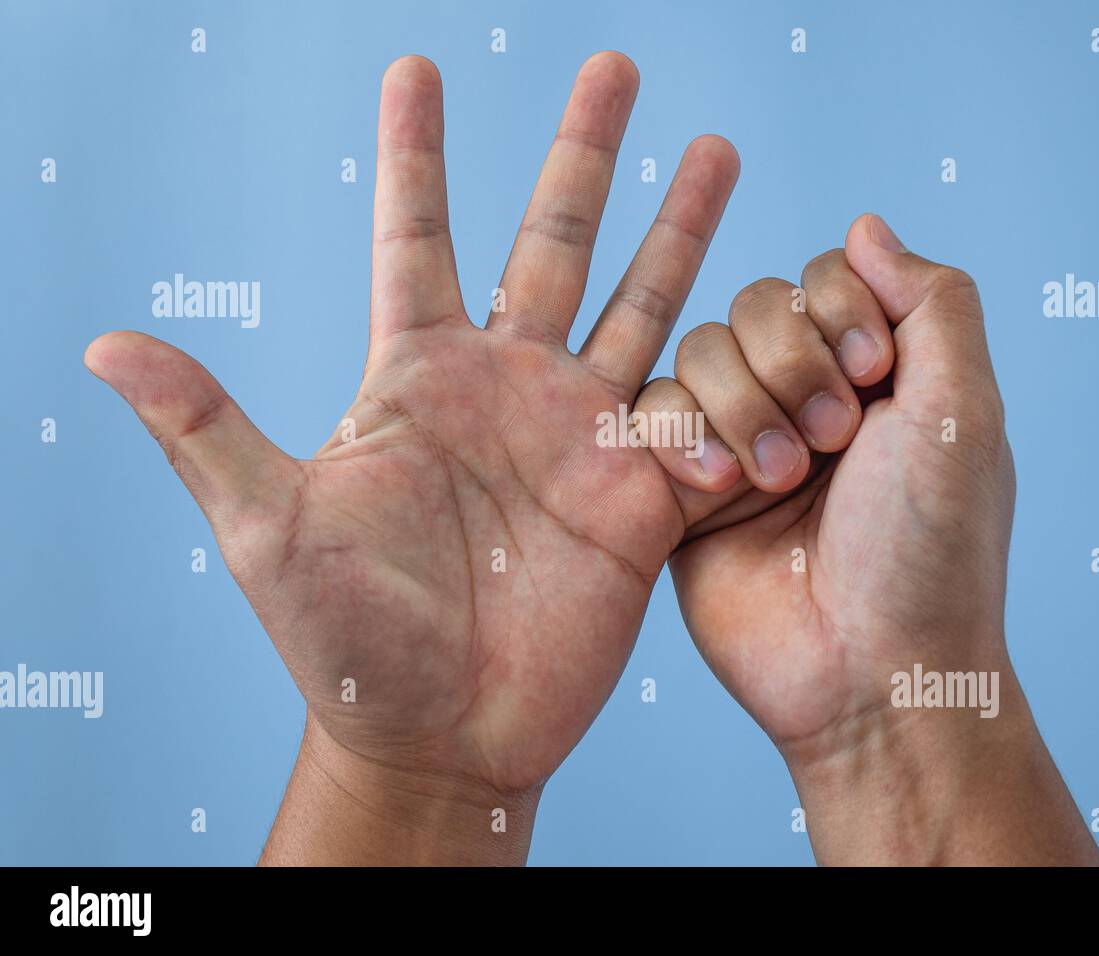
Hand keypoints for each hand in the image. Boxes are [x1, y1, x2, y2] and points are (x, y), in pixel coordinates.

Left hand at [84, 53, 738, 862]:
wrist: (442, 734)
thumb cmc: (344, 641)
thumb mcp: (266, 526)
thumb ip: (206, 428)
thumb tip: (101, 343)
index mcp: (419, 378)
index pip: (416, 238)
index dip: (416, 152)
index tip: (416, 66)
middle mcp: (508, 388)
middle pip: (553, 242)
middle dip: (583, 153)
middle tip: (615, 64)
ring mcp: (580, 435)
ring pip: (642, 303)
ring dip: (679, 227)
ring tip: (716, 149)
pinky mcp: (643, 492)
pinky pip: (699, 411)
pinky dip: (736, 371)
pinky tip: (778, 318)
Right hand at [639, 214, 1098, 863]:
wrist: (871, 675)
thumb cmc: (932, 552)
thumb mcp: (963, 412)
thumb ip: (932, 302)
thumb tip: (864, 224)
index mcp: (873, 377)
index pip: (822, 278)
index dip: (837, 313)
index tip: (874, 381)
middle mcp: (802, 399)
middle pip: (752, 304)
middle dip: (791, 366)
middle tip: (831, 443)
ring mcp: (738, 442)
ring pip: (696, 350)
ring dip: (741, 406)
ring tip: (777, 481)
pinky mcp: (682, 490)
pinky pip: (648, 413)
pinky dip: (680, 436)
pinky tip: (718, 488)